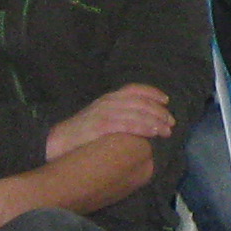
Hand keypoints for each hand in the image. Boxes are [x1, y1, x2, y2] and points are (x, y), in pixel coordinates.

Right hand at [45, 84, 176, 159]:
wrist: (58, 142)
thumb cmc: (81, 134)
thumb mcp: (100, 118)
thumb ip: (118, 116)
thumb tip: (141, 122)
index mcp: (109, 98)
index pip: (134, 89)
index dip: (152, 93)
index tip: (166, 100)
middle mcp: (108, 102)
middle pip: (140, 101)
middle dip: (159, 111)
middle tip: (171, 122)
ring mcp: (104, 113)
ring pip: (137, 113)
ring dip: (155, 121)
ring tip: (167, 130)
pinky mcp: (101, 126)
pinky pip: (127, 124)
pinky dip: (143, 127)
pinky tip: (153, 132)